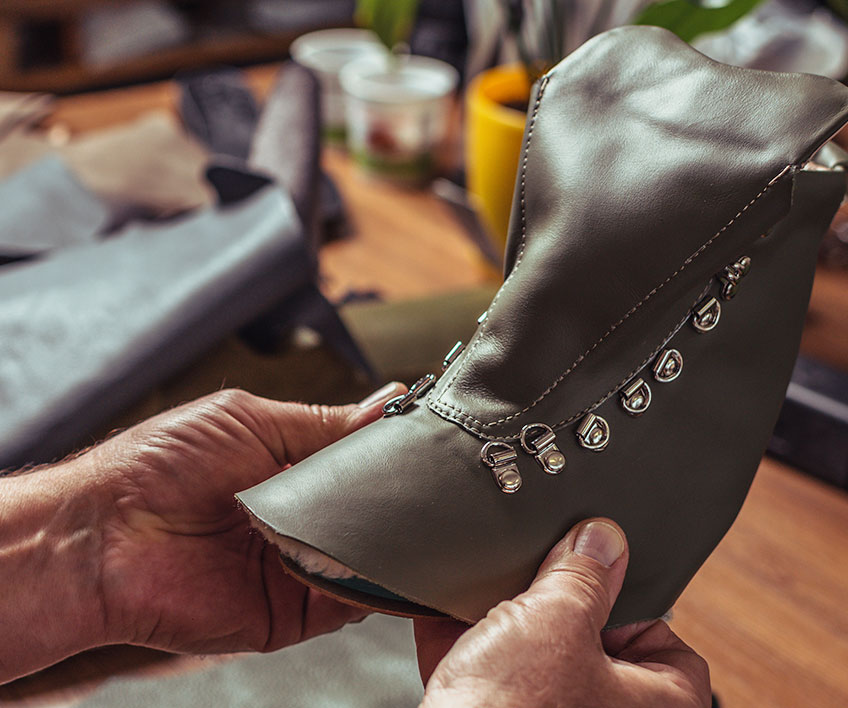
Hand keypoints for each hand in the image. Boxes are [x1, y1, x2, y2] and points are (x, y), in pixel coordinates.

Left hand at [94, 384, 402, 653]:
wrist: (102, 538)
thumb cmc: (157, 467)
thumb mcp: (249, 419)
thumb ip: (324, 422)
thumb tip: (387, 401)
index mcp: (291, 470)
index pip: (362, 464)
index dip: (393, 455)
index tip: (430, 441)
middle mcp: (300, 520)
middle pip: (372, 514)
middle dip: (399, 501)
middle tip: (432, 484)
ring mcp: (299, 568)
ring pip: (369, 558)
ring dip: (389, 543)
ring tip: (410, 521)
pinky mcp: (293, 613)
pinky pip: (350, 602)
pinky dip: (372, 586)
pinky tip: (381, 562)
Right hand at [413, 519, 710, 707]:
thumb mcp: (555, 617)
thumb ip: (583, 572)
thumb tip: (600, 542)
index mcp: (656, 707)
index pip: (668, 644)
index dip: (631, 604)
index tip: (598, 578)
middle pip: (595, 647)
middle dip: (557, 611)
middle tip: (539, 590)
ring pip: (538, 665)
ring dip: (508, 630)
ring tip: (489, 605)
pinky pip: (494, 683)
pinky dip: (472, 654)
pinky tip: (447, 620)